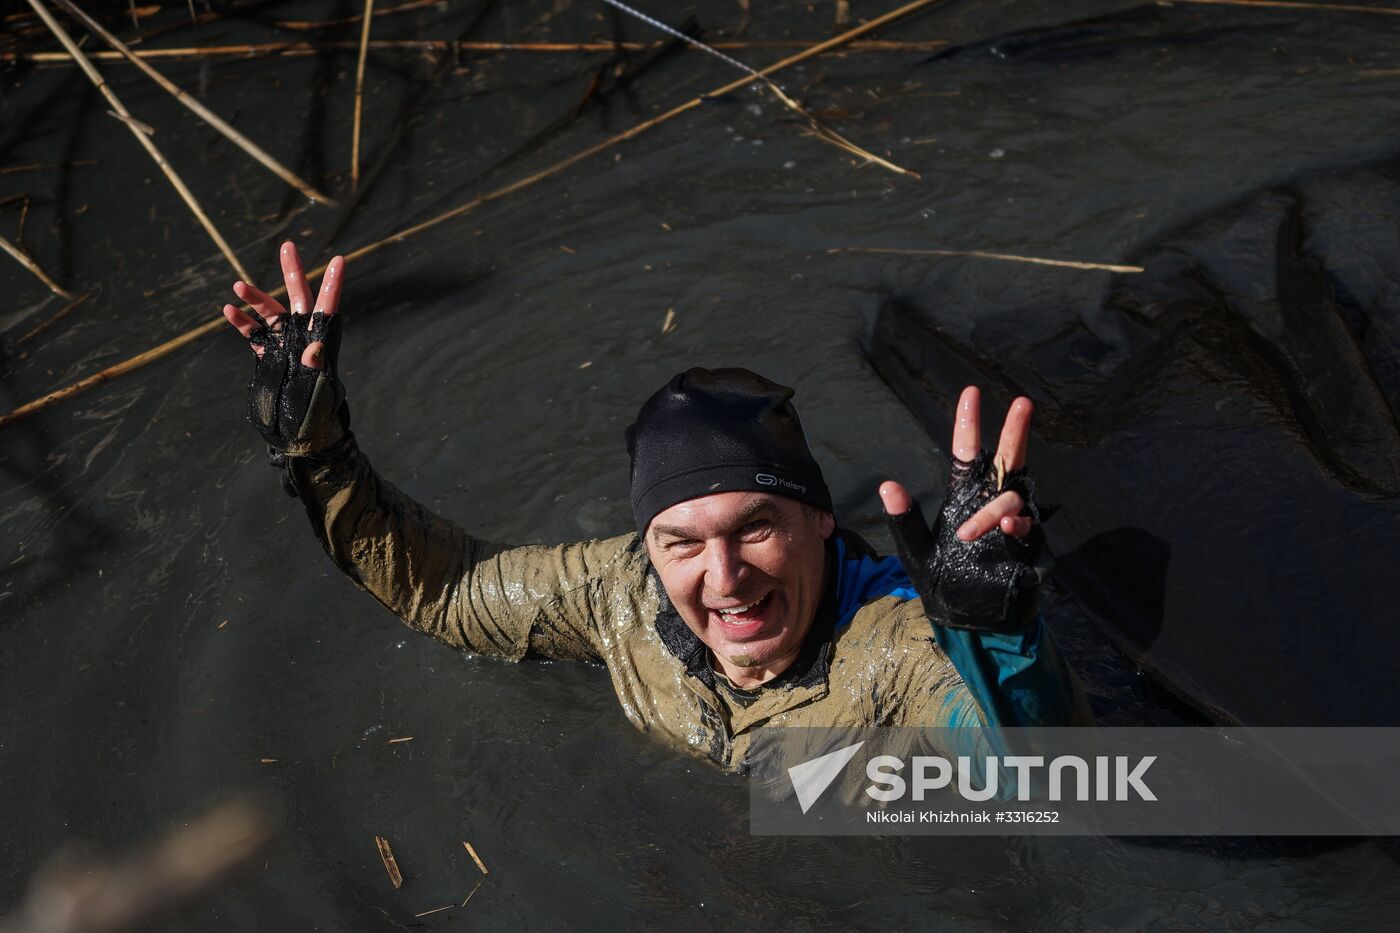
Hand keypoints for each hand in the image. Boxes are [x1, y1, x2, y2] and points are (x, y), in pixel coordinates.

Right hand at [222, 241, 350, 459]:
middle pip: (299, 300)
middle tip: (288, 244)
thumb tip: (315, 347)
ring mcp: (285, 347)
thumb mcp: (317, 395)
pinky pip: (254, 335)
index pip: (327, 309)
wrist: (300, 439)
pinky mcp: (269, 358)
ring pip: (271, 315)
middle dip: (293, 272)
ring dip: (255, 299)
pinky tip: (229, 313)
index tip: (339, 260)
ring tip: (236, 287)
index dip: (332, 285)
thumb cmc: (316, 419)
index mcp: (320, 345)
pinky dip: (242, 324)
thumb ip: (315, 370)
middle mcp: (304, 340)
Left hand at [878, 386, 1045, 632]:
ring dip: (994, 507)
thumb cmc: (944, 586)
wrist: (972, 626)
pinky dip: (1016, 522)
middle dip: (1016, 431)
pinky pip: (1028, 526)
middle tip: (1022, 402)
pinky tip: (1007, 525)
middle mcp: (991, 505)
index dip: (969, 424)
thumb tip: (886, 484)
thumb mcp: (916, 553)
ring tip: (969, 533)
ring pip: (1013, 495)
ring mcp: (1013, 524)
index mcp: (963, 500)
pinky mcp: (1029, 547)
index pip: (968, 454)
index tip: (970, 393)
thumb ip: (904, 521)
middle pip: (1008, 460)